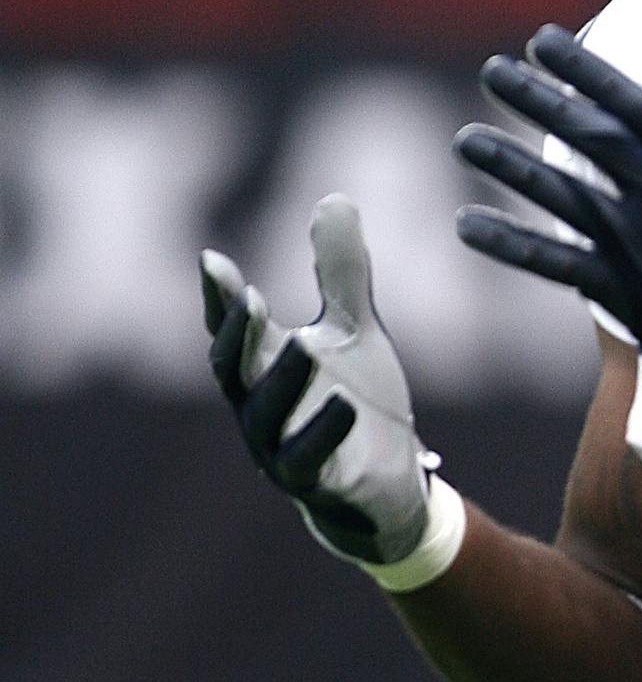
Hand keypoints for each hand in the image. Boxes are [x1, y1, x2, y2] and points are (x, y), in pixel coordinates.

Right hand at [201, 195, 434, 564]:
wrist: (389, 484)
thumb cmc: (360, 401)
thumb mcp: (356, 329)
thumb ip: (342, 272)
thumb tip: (334, 197)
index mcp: (263, 367)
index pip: (230, 329)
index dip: (218, 298)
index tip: (210, 260)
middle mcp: (259, 408)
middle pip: (233, 370)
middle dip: (238, 335)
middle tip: (250, 298)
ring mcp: (280, 449)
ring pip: (266, 416)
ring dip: (281, 380)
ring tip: (303, 344)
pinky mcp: (314, 483)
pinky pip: (308, 460)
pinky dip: (323, 432)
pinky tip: (345, 403)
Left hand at [455, 26, 641, 428]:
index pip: (627, 101)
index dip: (581, 68)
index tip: (540, 41)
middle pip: (586, 133)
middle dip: (537, 98)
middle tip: (492, 70)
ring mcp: (631, 238)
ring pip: (560, 190)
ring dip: (510, 164)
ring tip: (466, 140)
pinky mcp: (616, 285)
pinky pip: (552, 260)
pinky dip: (509, 242)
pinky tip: (467, 223)